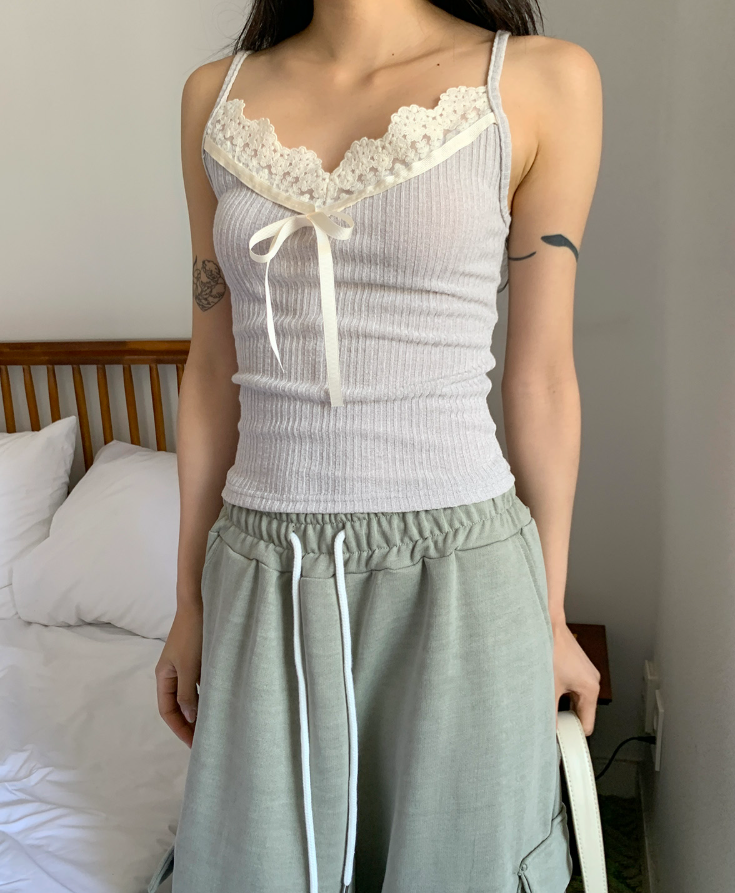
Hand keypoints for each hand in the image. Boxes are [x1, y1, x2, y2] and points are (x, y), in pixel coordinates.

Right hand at [155, 601, 202, 747]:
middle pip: (177, 706)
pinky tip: (218, 704)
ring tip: (212, 727)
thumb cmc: (192, 635)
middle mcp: (172, 673)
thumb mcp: (189, 667)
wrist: (200, 604)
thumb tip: (189, 718)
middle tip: (204, 741)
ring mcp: (185, 666)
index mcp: (164, 676)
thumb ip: (187, 694)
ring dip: (198, 711)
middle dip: (188, 724)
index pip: (167, 711)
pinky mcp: (197, 660)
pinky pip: (199, 685)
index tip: (193, 744)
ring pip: (189, 696)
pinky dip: (206, 697)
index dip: (179, 729)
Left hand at [552, 619, 600, 735]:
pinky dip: (560, 692)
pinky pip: (571, 687)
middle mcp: (591, 681)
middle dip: (565, 718)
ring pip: (574, 700)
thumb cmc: (551, 647)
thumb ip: (549, 711)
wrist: (547, 624)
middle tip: (549, 720)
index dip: (573, 735)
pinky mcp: (576, 667)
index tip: (561, 740)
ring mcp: (584, 673)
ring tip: (546, 699)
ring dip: (561, 703)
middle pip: (581, 713)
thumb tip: (547, 728)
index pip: (587, 725)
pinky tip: (547, 687)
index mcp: (591, 688)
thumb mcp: (548, 686)